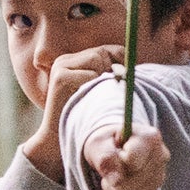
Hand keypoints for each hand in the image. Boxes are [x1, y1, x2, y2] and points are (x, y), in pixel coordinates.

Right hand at [19, 47, 122, 175]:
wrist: (56, 140)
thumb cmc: (81, 119)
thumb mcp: (97, 93)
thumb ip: (108, 77)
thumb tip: (132, 68)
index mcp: (74, 61)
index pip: (105, 49)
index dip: (121, 59)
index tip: (130, 75)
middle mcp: (65, 60)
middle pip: (101, 52)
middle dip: (114, 68)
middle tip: (116, 88)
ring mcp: (61, 67)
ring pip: (96, 59)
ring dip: (104, 77)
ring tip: (100, 96)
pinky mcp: (60, 77)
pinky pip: (90, 74)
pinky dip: (96, 86)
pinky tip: (90, 100)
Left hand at [81, 124, 170, 189]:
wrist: (114, 149)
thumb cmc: (107, 142)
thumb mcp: (99, 143)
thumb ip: (105, 157)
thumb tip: (115, 180)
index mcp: (150, 138)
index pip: (132, 161)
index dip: (116, 162)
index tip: (114, 153)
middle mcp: (161, 158)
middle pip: (131, 181)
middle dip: (111, 179)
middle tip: (105, 170)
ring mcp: (159, 178)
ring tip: (109, 179)